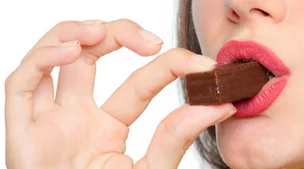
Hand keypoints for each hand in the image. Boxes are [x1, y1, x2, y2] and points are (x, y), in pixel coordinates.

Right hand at [5, 19, 234, 168]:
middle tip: (153, 41)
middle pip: (92, 56)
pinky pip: (20, 84)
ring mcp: (49, 121)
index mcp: (108, 126)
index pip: (139, 83)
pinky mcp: (22, 131)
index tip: (203, 66)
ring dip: (74, 33)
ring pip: (53, 58)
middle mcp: (77, 116)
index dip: (170, 66)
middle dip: (120, 34)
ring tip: (101, 32)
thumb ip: (177, 138)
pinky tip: (70, 52)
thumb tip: (220, 103)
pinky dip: (42, 58)